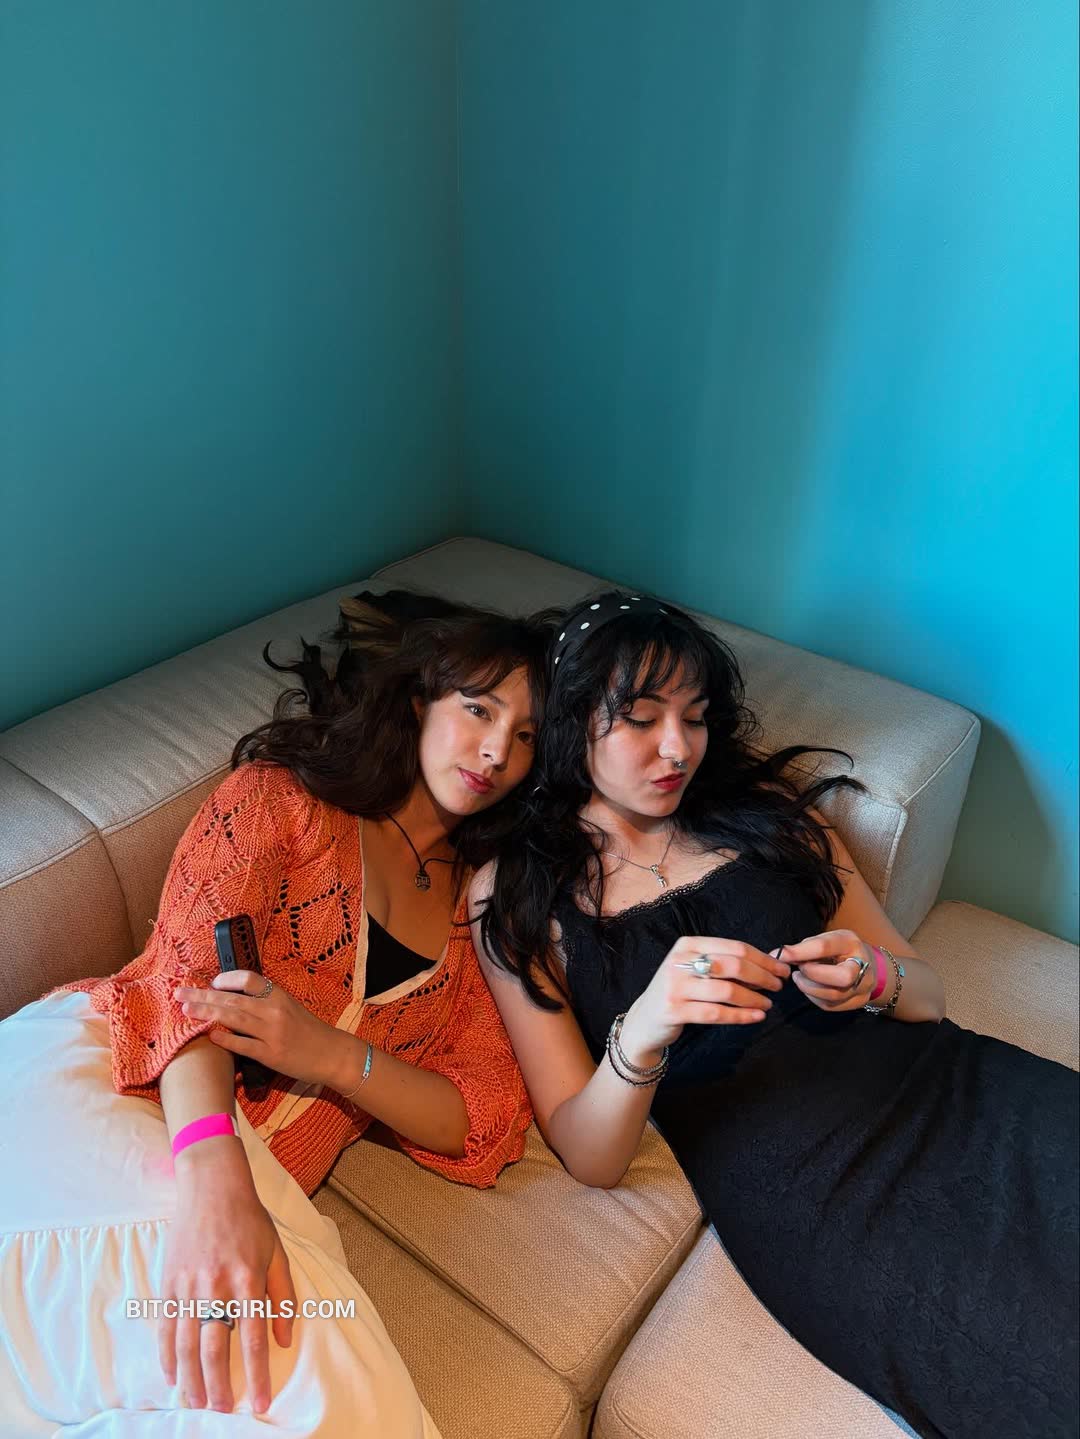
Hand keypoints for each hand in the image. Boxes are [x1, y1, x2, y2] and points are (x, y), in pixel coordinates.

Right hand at [161, 1143, 295, 1412]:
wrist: (212, 1186)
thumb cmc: (250, 1220)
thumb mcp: (276, 1252)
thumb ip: (283, 1296)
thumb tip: (284, 1340)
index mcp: (248, 1279)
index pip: (253, 1338)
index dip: (257, 1374)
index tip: (259, 1401)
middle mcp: (217, 1285)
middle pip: (215, 1348)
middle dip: (219, 1385)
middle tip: (222, 1410)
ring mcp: (189, 1285)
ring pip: (185, 1344)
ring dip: (191, 1379)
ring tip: (197, 1403)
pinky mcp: (169, 1282)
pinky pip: (165, 1327)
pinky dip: (167, 1356)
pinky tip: (173, 1376)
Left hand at [174, 972, 340, 1088]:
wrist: (331, 1053)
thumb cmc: (309, 1030)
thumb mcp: (290, 1007)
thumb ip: (265, 1002)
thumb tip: (233, 998)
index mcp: (279, 995)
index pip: (249, 979)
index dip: (227, 978)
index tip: (211, 982)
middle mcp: (274, 1010)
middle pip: (233, 998)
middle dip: (203, 995)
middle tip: (180, 993)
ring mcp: (272, 1032)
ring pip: (234, 1018)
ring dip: (207, 1013)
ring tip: (187, 1010)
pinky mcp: (271, 1054)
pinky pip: (243, 1045)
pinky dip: (225, 1039)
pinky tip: (210, 1035)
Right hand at [620, 936, 790, 1061]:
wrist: (645, 1019)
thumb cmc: (679, 992)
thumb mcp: (695, 968)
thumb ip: (723, 963)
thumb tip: (768, 963)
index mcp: (688, 945)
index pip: (734, 947)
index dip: (762, 959)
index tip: (781, 969)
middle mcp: (680, 961)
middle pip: (733, 965)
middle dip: (762, 976)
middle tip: (778, 987)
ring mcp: (676, 985)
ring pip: (727, 990)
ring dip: (754, 998)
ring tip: (767, 1004)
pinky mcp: (674, 1010)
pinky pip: (716, 1013)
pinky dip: (741, 1015)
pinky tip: (756, 1017)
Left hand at [778, 929, 875, 1011]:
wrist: (871, 967)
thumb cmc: (842, 950)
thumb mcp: (828, 940)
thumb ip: (807, 947)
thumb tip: (781, 955)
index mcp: (851, 943)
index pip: (825, 947)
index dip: (800, 952)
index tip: (782, 954)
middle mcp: (862, 967)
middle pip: (842, 977)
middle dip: (813, 974)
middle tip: (799, 970)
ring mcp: (862, 988)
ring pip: (833, 995)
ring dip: (808, 987)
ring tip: (799, 978)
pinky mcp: (856, 1003)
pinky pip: (830, 1005)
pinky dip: (813, 997)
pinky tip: (810, 987)